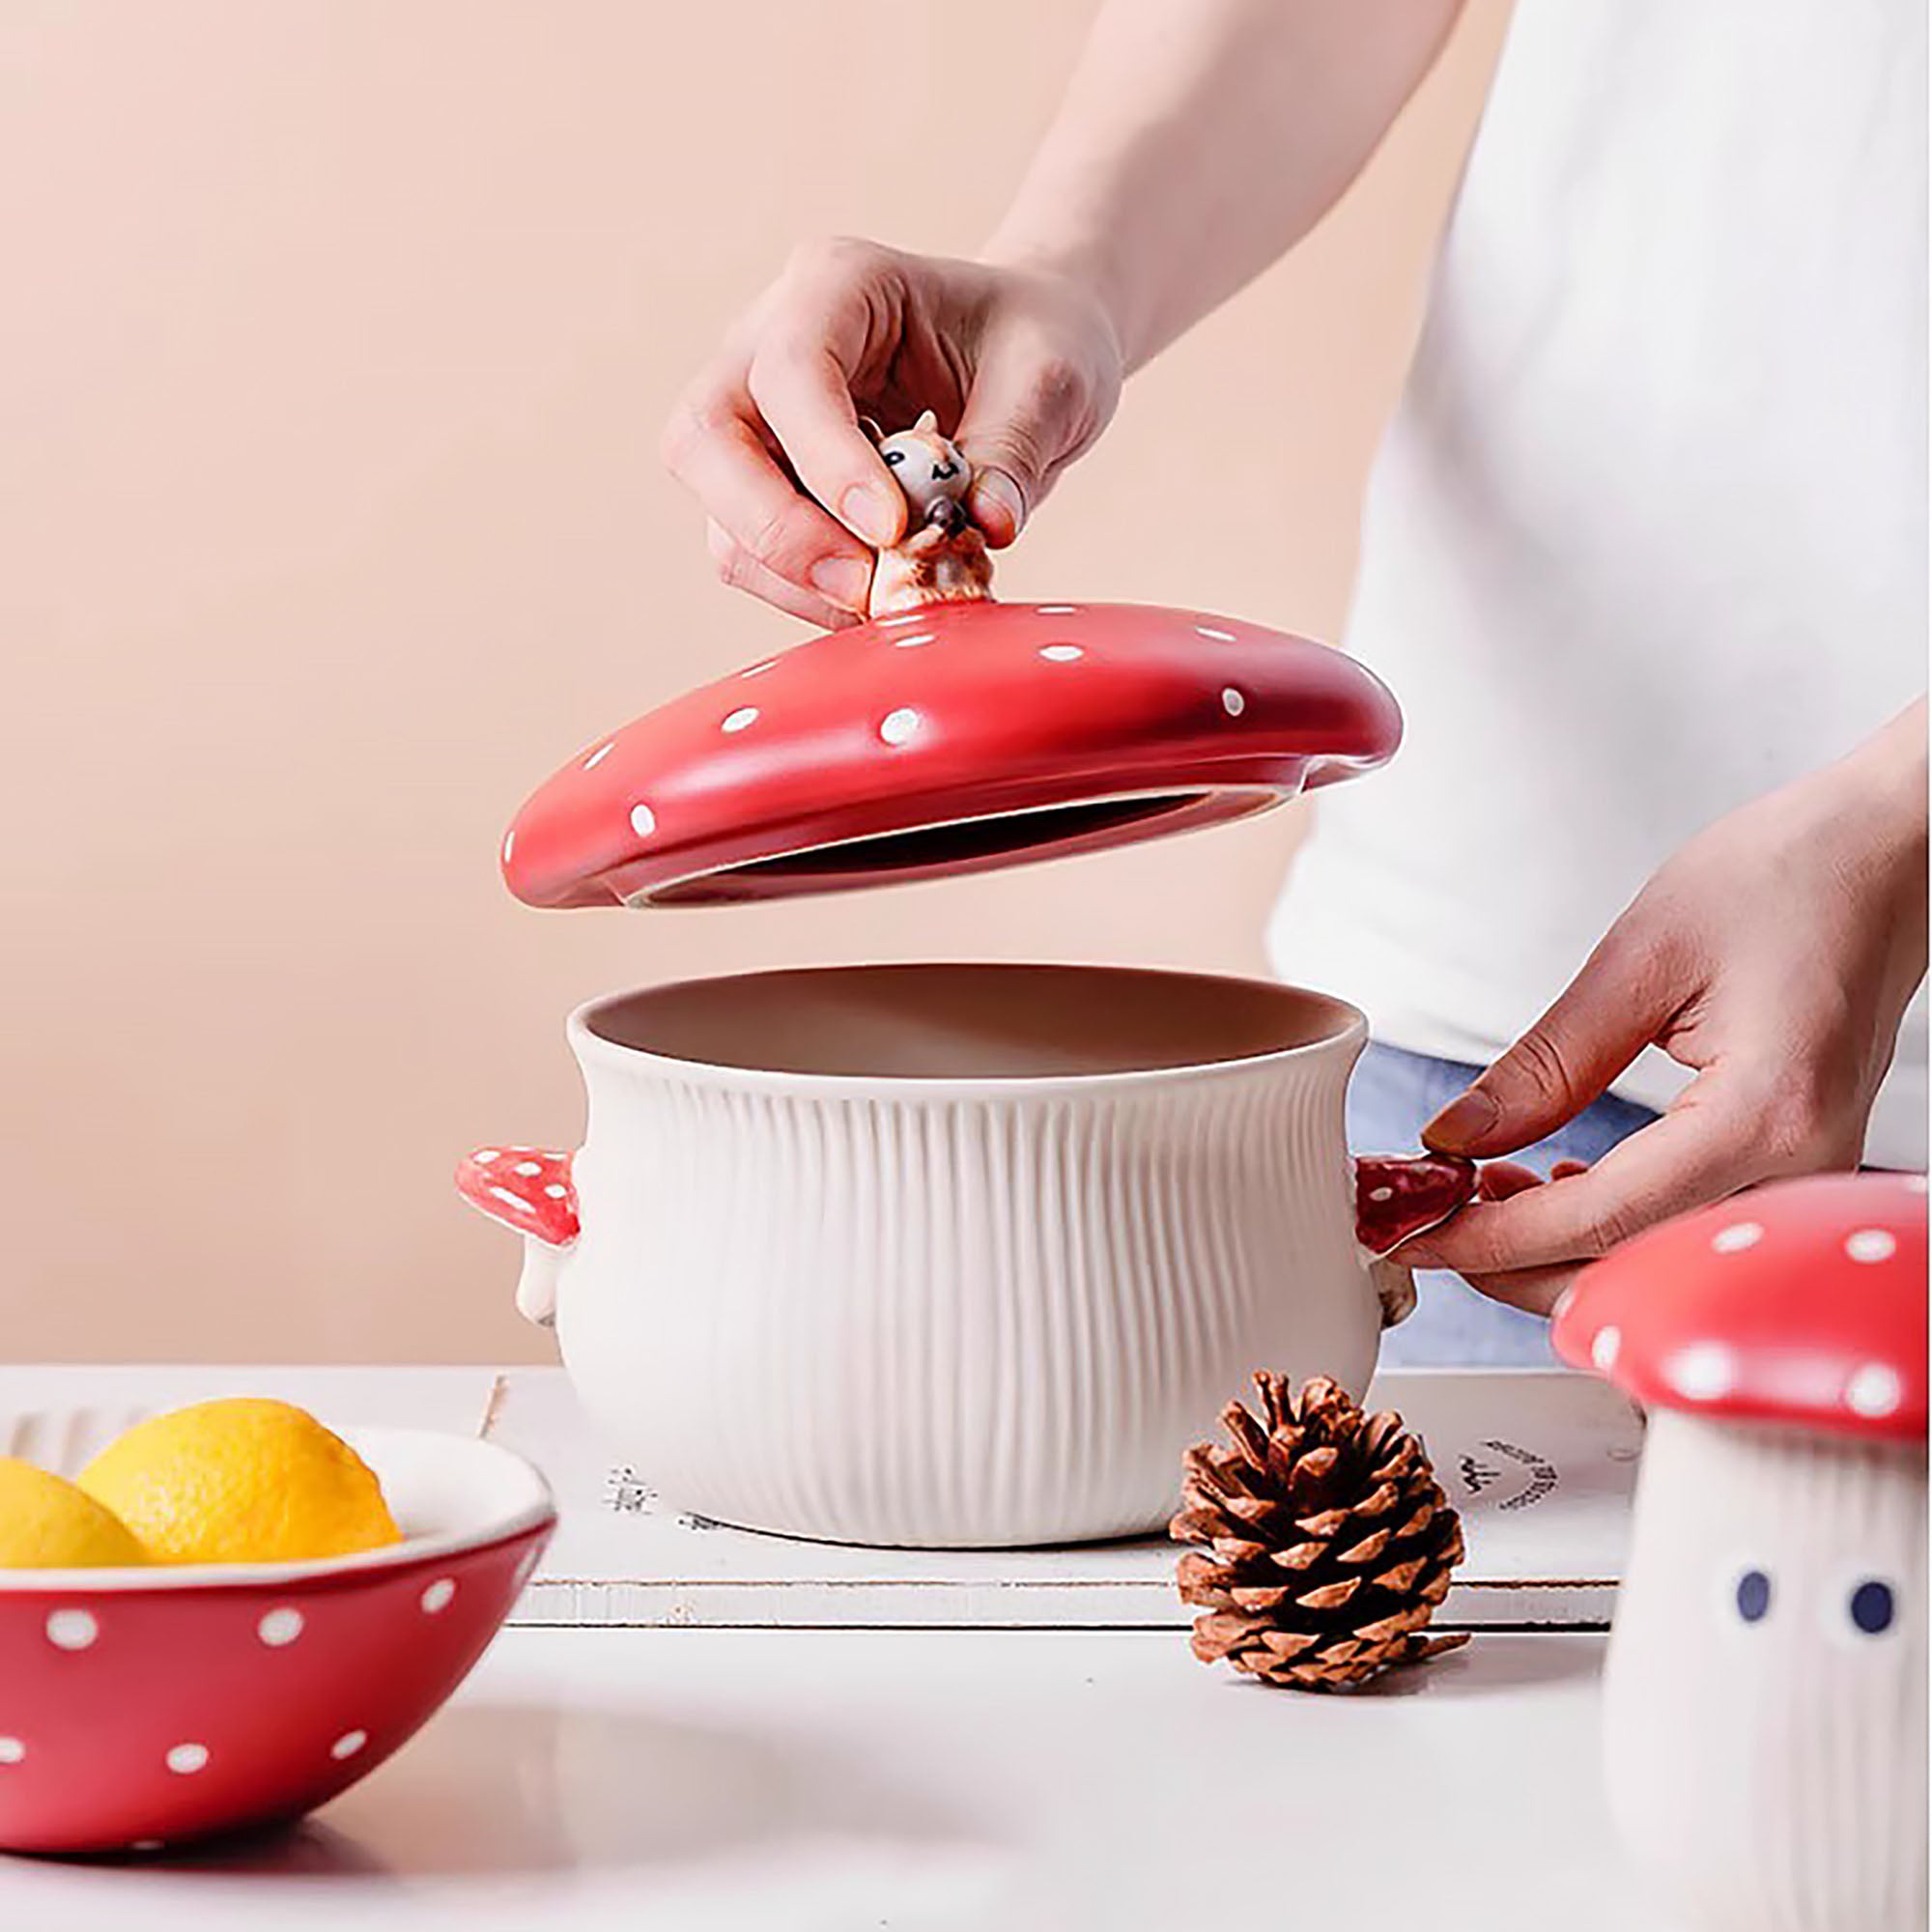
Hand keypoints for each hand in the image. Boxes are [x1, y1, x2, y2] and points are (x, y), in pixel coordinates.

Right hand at [661, 238, 1122, 627]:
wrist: (1026, 356)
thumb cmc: (1035, 342)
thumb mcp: (1050, 380)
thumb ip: (1016, 449)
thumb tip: (985, 527)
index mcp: (838, 284)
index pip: (791, 370)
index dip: (828, 459)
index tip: (893, 529)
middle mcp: (769, 342)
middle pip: (705, 439)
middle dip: (775, 528)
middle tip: (864, 586)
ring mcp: (757, 418)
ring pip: (721, 514)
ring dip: (795, 577)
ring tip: (890, 598)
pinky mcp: (768, 486)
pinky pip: (755, 556)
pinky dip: (810, 594)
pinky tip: (882, 597)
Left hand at [1400, 704, 1928, 1311]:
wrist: (1890, 850)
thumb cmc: (1791, 875)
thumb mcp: (1643, 957)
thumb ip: (1546, 1064)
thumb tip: (1453, 1139)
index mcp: (1764, 1115)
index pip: (1601, 1220)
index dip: (1493, 1240)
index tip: (1415, 1236)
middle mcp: (1800, 1166)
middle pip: (1633, 1274)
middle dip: (1516, 1264)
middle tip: (1429, 1223)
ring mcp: (1808, 1174)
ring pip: (1659, 1265)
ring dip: (1559, 1248)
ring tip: (1477, 1192)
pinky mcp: (1798, 1162)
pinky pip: (1692, 1229)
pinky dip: (1611, 1226)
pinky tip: (1553, 1181)